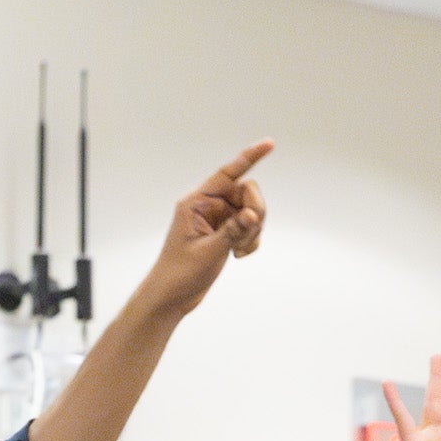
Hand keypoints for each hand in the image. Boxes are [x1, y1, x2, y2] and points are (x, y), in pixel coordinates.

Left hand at [135, 141, 268, 320]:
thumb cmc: (180, 273)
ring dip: (254, 229)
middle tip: (247, 236)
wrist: (171, 296)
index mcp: (195, 203)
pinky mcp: (225, 231)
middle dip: (256, 212)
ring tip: (239, 250)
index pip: (226, 174)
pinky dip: (252, 238)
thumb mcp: (209, 251)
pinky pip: (251, 224)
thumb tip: (253, 214)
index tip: (269, 143)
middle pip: (247, 191)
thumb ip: (233, 230)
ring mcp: (218, 218)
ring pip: (253, 209)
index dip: (248, 158)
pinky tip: (241, 254)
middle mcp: (207, 206)